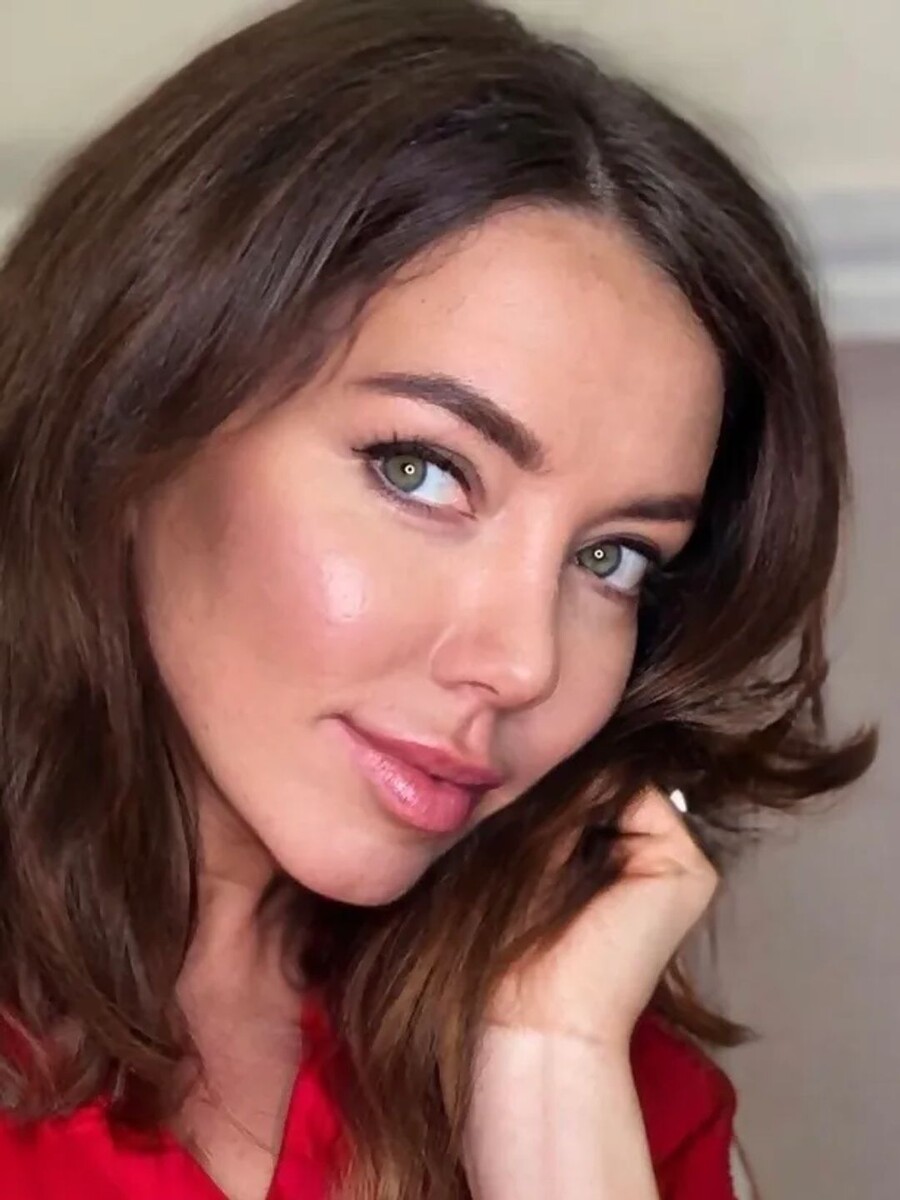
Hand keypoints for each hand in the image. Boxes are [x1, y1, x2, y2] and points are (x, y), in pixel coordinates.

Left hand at [485, 786, 718, 1050]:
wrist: (537, 1016)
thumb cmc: (514, 947)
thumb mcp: (526, 854)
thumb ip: (553, 801)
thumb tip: (556, 736)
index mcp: (621, 858)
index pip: (589, 786)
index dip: (551, 774)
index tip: (509, 775)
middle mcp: (655, 858)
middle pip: (604, 781)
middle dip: (561, 776)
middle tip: (516, 788)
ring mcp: (679, 861)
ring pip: (618, 783)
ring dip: (572, 790)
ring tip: (536, 830)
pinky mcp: (690, 869)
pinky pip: (639, 798)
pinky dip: (595, 801)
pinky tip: (563, 838)